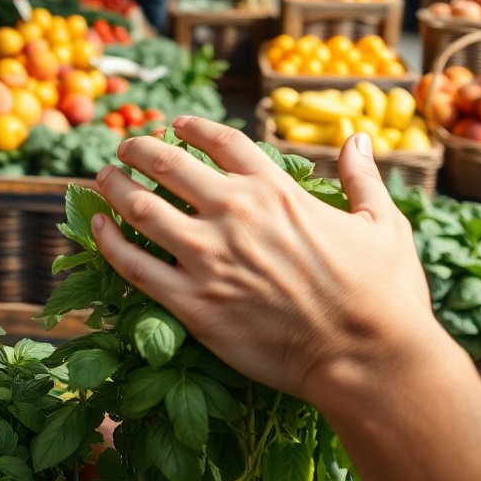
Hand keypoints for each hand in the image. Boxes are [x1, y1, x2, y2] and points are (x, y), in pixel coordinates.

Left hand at [90, 118, 440, 405]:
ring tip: (102, 180)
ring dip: (114, 187)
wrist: (367, 356)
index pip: (221, 140)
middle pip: (167, 163)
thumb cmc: (384, 293)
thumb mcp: (384, 223)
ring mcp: (208, 257)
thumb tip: (359, 138)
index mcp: (275, 189)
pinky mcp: (192, 303)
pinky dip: (108, 243)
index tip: (175, 124)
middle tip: (124, 147)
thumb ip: (362, 177)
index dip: (192, 127)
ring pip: (139, 208)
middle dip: (138, 149)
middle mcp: (234, 213)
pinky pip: (133, 266)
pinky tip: (96, 231)